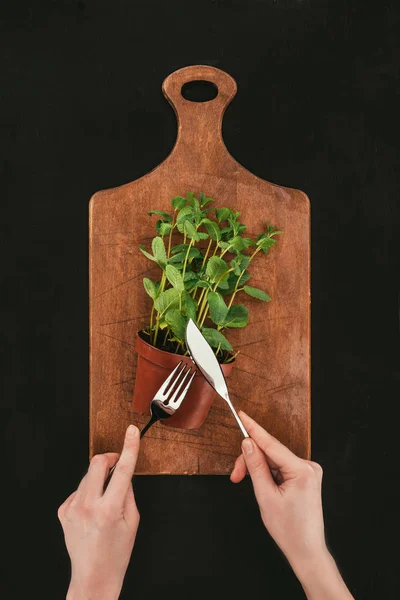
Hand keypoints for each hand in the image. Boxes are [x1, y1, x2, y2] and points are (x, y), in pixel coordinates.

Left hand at [58, 425, 139, 599]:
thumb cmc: (117, 553)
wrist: (93, 577)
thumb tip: (123, 473)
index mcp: (109, 510)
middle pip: (96, 464)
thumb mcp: (133, 521)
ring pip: (88, 476)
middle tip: (116, 462)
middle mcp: (88, 507)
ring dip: (99, 478)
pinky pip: (79, 490)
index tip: (132, 432)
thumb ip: (129, 493)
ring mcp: (72, 508)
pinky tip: (93, 509)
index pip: (122, 471)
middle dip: (108, 458)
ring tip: (106, 498)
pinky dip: (89, 492)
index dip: (129, 447)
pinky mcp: (63, 511)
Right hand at [231, 412, 352, 599]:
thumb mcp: (266, 496)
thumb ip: (256, 467)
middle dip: (250, 461)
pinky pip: (281, 467)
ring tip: (246, 483)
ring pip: (274, 460)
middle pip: (271, 452)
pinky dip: (268, 473)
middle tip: (235, 475)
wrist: (306, 550)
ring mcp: (308, 471)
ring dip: (258, 469)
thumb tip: (248, 444)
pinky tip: (263, 486)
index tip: (242, 414)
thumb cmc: (289, 529)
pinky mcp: (305, 476)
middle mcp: (309, 466)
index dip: (254, 429)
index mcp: (302, 470)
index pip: (272, 444)